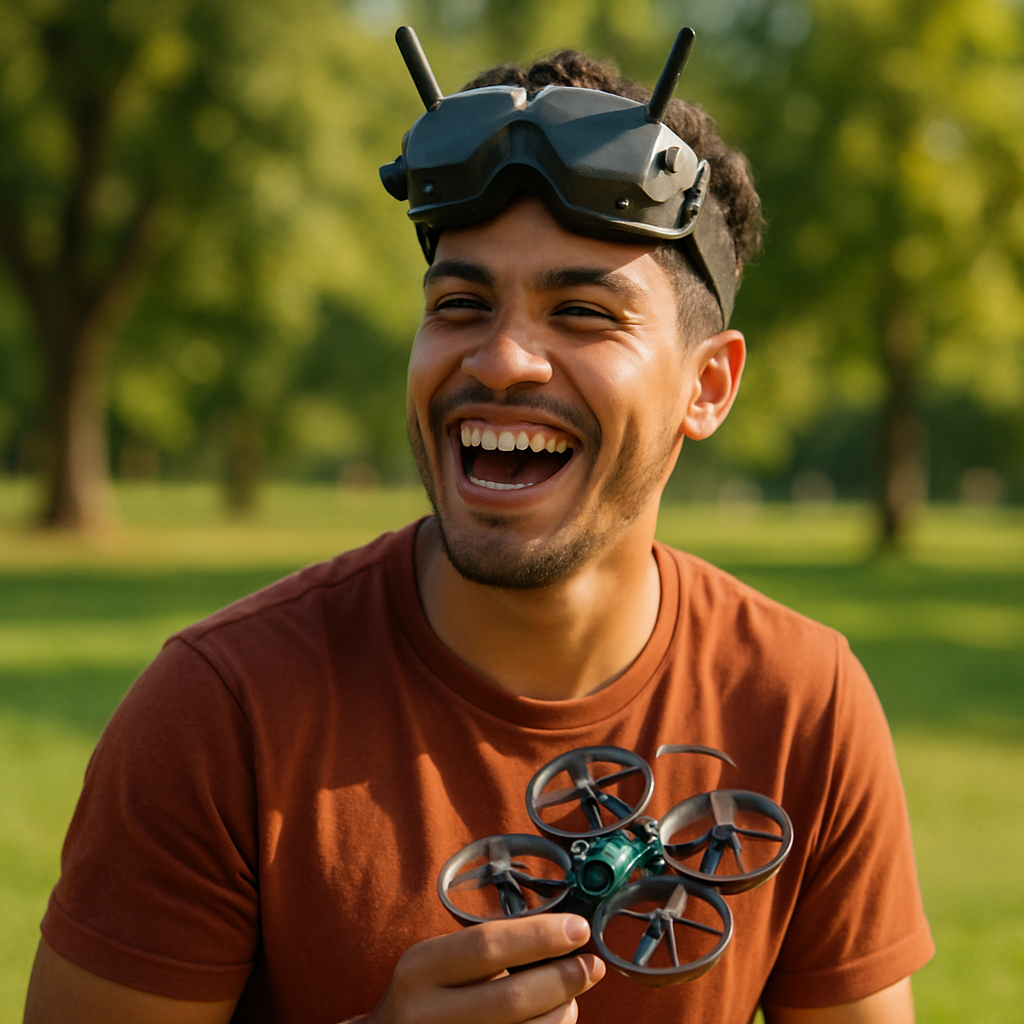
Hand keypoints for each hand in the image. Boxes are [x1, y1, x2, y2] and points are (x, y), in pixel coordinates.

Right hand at [364, 913, 605, 1023]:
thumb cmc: (429, 994)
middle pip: (512, 998)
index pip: (487, 945)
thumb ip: (488, 950)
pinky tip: (554, 1017)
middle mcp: (428, 1015)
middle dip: (563, 979)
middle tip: (592, 965)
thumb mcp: (440, 962)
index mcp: (421, 969)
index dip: (540, 935)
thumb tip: (559, 935)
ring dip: (562, 1013)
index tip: (578, 928)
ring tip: (572, 996)